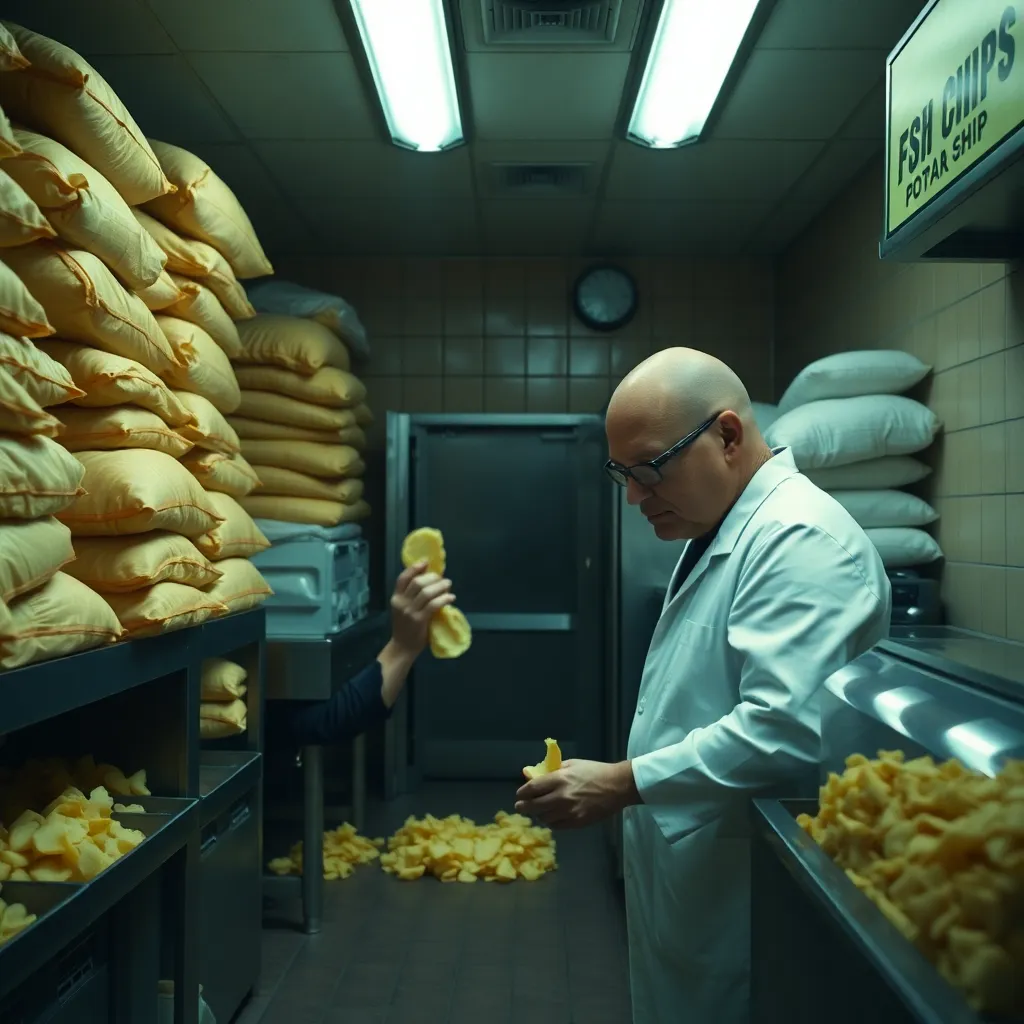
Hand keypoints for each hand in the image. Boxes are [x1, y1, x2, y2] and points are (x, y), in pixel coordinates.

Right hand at [389, 561, 455, 658]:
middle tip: (443, 579)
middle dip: (432, 577)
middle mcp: (401, 602)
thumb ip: (412, 596)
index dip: (414, 568)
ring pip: (427, 592)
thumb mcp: (403, 609)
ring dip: (440, 586)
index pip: (403, 578)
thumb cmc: (406, 627)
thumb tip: (430, 581)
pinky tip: (451, 598)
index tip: (426, 562)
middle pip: (418, 582)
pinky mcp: (419, 620)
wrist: (403, 647)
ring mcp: (410, 611)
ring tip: (448, 586)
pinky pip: (434, 605)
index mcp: (396, 598)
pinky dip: (444, 599)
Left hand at [514, 759, 638, 828]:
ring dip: (539, 815)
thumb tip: (534, 775)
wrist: (617, 786)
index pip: (532, 789)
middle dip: (524, 807)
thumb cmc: (594, 771)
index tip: (519, 795)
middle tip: (520, 807)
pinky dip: (552, 822)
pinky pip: (557, 826)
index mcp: (559, 779)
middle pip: (534, 806)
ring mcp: (569, 812)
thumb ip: (552, 770)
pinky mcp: (577, 823)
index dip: (522, 793)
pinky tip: (553, 817)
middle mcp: (561, 797)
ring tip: (540, 811)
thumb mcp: (572, 764)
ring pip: (544, 818)